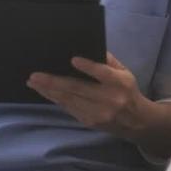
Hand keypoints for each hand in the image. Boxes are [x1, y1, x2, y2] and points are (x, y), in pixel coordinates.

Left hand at [27, 52, 151, 140]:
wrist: (137, 122)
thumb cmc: (128, 91)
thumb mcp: (125, 72)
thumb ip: (108, 61)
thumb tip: (88, 48)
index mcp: (120, 83)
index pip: (103, 74)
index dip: (88, 67)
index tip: (73, 59)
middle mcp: (109, 99)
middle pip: (78, 89)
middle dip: (54, 82)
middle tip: (36, 75)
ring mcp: (98, 113)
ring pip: (69, 100)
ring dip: (49, 91)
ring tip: (33, 82)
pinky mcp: (89, 122)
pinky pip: (69, 108)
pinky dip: (55, 99)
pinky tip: (45, 92)